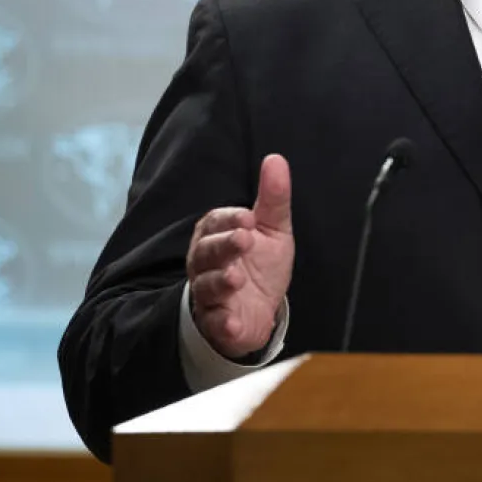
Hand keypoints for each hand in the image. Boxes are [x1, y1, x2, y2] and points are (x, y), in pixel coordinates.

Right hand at [185, 154, 294, 358]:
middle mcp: (206, 263)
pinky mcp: (217, 322)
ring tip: (236, 277)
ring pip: (206, 286)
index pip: (215, 222)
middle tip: (243, 239)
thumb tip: (276, 159)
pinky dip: (222, 323)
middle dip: (223, 245)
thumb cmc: (259, 264)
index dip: (229, 220)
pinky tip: (232, 322)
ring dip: (220, 281)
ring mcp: (209, 294)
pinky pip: (215, 323)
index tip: (249, 218)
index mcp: (216, 235)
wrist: (260, 310)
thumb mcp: (272, 229)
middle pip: (206, 252)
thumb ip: (273, 198)